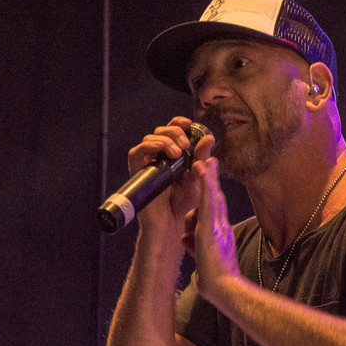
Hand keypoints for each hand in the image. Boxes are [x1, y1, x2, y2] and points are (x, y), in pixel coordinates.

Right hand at [127, 117, 213, 233]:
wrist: (172, 222)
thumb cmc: (184, 202)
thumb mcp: (198, 178)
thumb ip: (202, 159)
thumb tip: (209, 138)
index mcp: (173, 154)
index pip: (172, 130)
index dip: (178, 122)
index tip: (188, 123)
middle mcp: (158, 156)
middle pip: (161, 131)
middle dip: (174, 132)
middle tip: (185, 144)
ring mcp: (147, 164)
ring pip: (150, 138)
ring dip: (165, 140)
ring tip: (178, 153)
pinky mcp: (137, 172)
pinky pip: (136, 152)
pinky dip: (147, 146)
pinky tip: (160, 148)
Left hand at [183, 157, 241, 304]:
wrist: (223, 288)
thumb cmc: (215, 278)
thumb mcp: (202, 256)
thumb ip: (194, 244)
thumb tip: (184, 238)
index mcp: (219, 232)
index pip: (214, 208)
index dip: (212, 193)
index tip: (209, 179)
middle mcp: (220, 226)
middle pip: (215, 198)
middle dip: (212, 180)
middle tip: (210, 160)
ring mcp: (216, 227)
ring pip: (212, 198)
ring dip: (208, 179)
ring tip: (204, 161)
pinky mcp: (210, 229)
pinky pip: (207, 204)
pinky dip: (205, 188)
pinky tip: (202, 175)